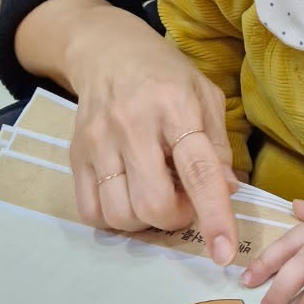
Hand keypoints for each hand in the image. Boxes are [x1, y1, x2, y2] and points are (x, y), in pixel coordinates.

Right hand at [68, 14, 239, 265]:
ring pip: (120, 215)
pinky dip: (114, 219)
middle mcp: (133, 125)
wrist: (106, 51)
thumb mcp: (205, 95)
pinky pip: (91, 213)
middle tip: (183, 198)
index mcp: (176, 106)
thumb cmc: (166, 74)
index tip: (224, 253)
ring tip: (155, 192)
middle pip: (153, 203)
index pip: (198, 170)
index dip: (214, 215)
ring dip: (145, 220)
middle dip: (176, 217)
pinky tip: (128, 195)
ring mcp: (99, 141)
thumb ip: (220, 144)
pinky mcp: (75, 156)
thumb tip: (228, 190)